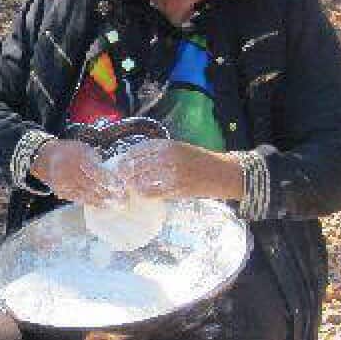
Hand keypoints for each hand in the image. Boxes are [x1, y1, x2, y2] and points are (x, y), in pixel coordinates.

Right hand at [31, 140, 124, 205]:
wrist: (46, 158)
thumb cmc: (70, 151)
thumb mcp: (83, 148)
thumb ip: (95, 158)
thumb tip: (111, 169)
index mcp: (77, 158)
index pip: (95, 171)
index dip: (108, 180)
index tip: (120, 186)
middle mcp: (69, 172)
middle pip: (91, 186)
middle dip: (107, 194)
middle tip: (122, 199)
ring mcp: (64, 184)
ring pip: (85, 194)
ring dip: (101, 201)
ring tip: (115, 205)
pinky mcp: (62, 192)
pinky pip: (78, 199)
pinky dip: (91, 202)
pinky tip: (102, 205)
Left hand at [115, 137, 242, 199]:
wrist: (221, 173)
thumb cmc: (200, 161)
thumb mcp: (178, 149)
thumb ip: (158, 153)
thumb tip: (134, 160)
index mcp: (167, 145)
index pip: (136, 150)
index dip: (125, 158)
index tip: (118, 164)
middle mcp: (167, 157)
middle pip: (135, 165)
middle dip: (124, 173)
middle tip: (119, 178)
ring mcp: (170, 174)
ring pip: (140, 180)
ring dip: (131, 184)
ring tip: (127, 187)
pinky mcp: (174, 189)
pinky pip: (151, 192)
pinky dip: (142, 193)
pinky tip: (141, 194)